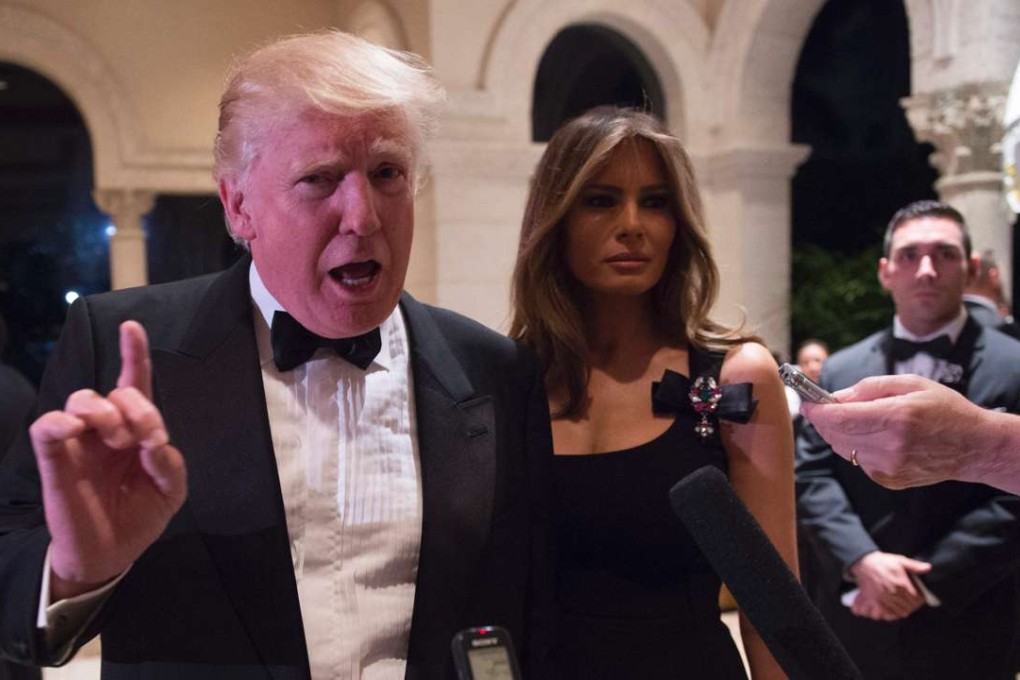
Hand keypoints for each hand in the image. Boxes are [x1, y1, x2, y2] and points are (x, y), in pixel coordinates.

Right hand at [30, 321, 186, 599]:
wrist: (112, 554)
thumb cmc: (140, 516)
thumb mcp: (171, 491)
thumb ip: (171, 464)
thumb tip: (155, 443)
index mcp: (136, 430)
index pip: (134, 383)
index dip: (133, 353)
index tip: (131, 327)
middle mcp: (106, 429)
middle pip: (115, 392)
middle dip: (138, 408)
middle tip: (145, 438)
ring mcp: (80, 442)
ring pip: (81, 399)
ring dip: (106, 412)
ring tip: (119, 439)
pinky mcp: (55, 458)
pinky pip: (47, 426)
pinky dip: (60, 421)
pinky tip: (77, 429)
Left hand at [800, 375, 982, 488]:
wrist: (974, 446)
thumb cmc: (944, 408)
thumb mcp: (910, 384)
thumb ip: (868, 388)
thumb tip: (836, 397)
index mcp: (894, 417)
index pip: (838, 418)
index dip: (815, 411)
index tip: (806, 403)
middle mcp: (889, 445)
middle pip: (834, 435)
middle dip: (825, 420)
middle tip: (829, 407)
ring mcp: (889, 467)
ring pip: (842, 448)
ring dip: (842, 433)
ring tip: (864, 421)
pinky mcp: (889, 480)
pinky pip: (858, 461)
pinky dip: (859, 448)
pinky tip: (881, 439)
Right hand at [849, 551, 930, 620]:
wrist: (864, 563)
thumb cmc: (882, 562)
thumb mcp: (900, 560)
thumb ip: (914, 566)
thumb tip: (928, 568)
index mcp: (901, 584)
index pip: (916, 599)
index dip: (920, 600)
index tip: (920, 598)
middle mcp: (893, 593)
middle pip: (909, 607)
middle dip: (912, 606)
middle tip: (912, 602)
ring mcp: (883, 598)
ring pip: (900, 612)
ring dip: (904, 610)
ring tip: (904, 606)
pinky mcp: (874, 601)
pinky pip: (887, 613)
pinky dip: (892, 614)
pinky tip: (894, 610)